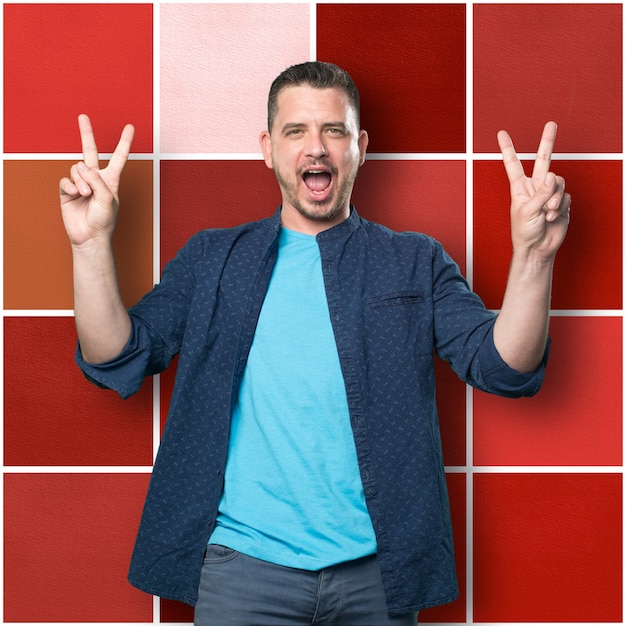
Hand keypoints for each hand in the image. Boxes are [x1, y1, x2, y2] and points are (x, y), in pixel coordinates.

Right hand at [59, 114, 133, 246]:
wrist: (89, 237)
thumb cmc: (104, 221)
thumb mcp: (107, 199)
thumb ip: (97, 180)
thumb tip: (82, 166)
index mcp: (111, 180)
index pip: (118, 157)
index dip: (124, 142)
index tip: (130, 127)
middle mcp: (95, 178)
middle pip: (90, 151)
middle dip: (86, 134)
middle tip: (83, 116)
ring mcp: (80, 183)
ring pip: (76, 169)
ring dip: (81, 182)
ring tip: (85, 195)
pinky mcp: (67, 191)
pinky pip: (65, 180)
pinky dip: (70, 186)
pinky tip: (74, 195)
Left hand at [498, 121, 569, 261]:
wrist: (537, 248)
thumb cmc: (524, 232)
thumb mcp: (528, 211)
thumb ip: (541, 193)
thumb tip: (553, 175)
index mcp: (520, 187)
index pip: (513, 164)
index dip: (507, 149)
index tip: (501, 133)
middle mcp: (535, 187)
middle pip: (543, 160)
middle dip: (548, 142)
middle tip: (551, 124)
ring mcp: (549, 194)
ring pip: (559, 182)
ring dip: (555, 198)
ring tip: (548, 212)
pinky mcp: (562, 202)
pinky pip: (566, 197)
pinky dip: (560, 207)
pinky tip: (553, 217)